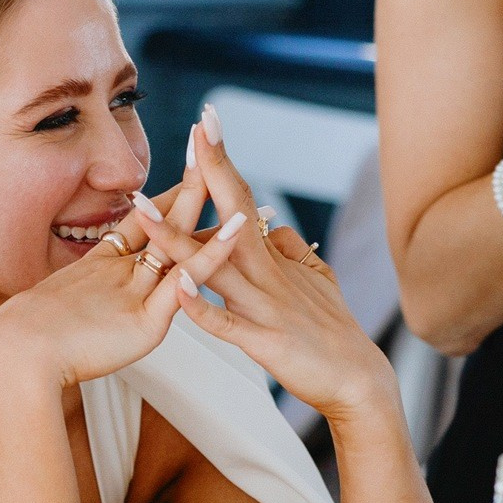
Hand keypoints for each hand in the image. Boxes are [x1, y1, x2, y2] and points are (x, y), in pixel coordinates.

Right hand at [0, 169, 241, 390]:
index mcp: (96, 275)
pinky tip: (236, 232)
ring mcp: (133, 294)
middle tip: (206, 150)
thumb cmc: (24, 349)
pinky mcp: (146, 319)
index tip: (180, 180)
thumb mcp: (50, 317)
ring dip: (202, 204)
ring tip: (224, 170)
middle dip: (185, 186)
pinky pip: (185, 280)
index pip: (137, 230)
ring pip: (176, 242)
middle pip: (159, 221)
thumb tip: (59, 304)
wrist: (14, 358)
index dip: (159, 204)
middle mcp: (117, 275)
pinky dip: (211, 255)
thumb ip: (68, 305)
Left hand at [137, 124, 400, 425]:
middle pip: (231, 213)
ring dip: (177, 237)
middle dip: (210, 170)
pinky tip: (179, 288)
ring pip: (215, 265)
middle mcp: (265, 273)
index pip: (241, 198)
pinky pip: (226, 323)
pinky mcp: (265, 342)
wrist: (359, 383)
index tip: (205, 119)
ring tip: (143, 208)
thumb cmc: (332, 331)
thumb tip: (271, 224)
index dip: (221, 161)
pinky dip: (203, 306)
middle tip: (195, 128)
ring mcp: (265, 306)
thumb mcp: (315, 279)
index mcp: (270, 257)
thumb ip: (290, 249)